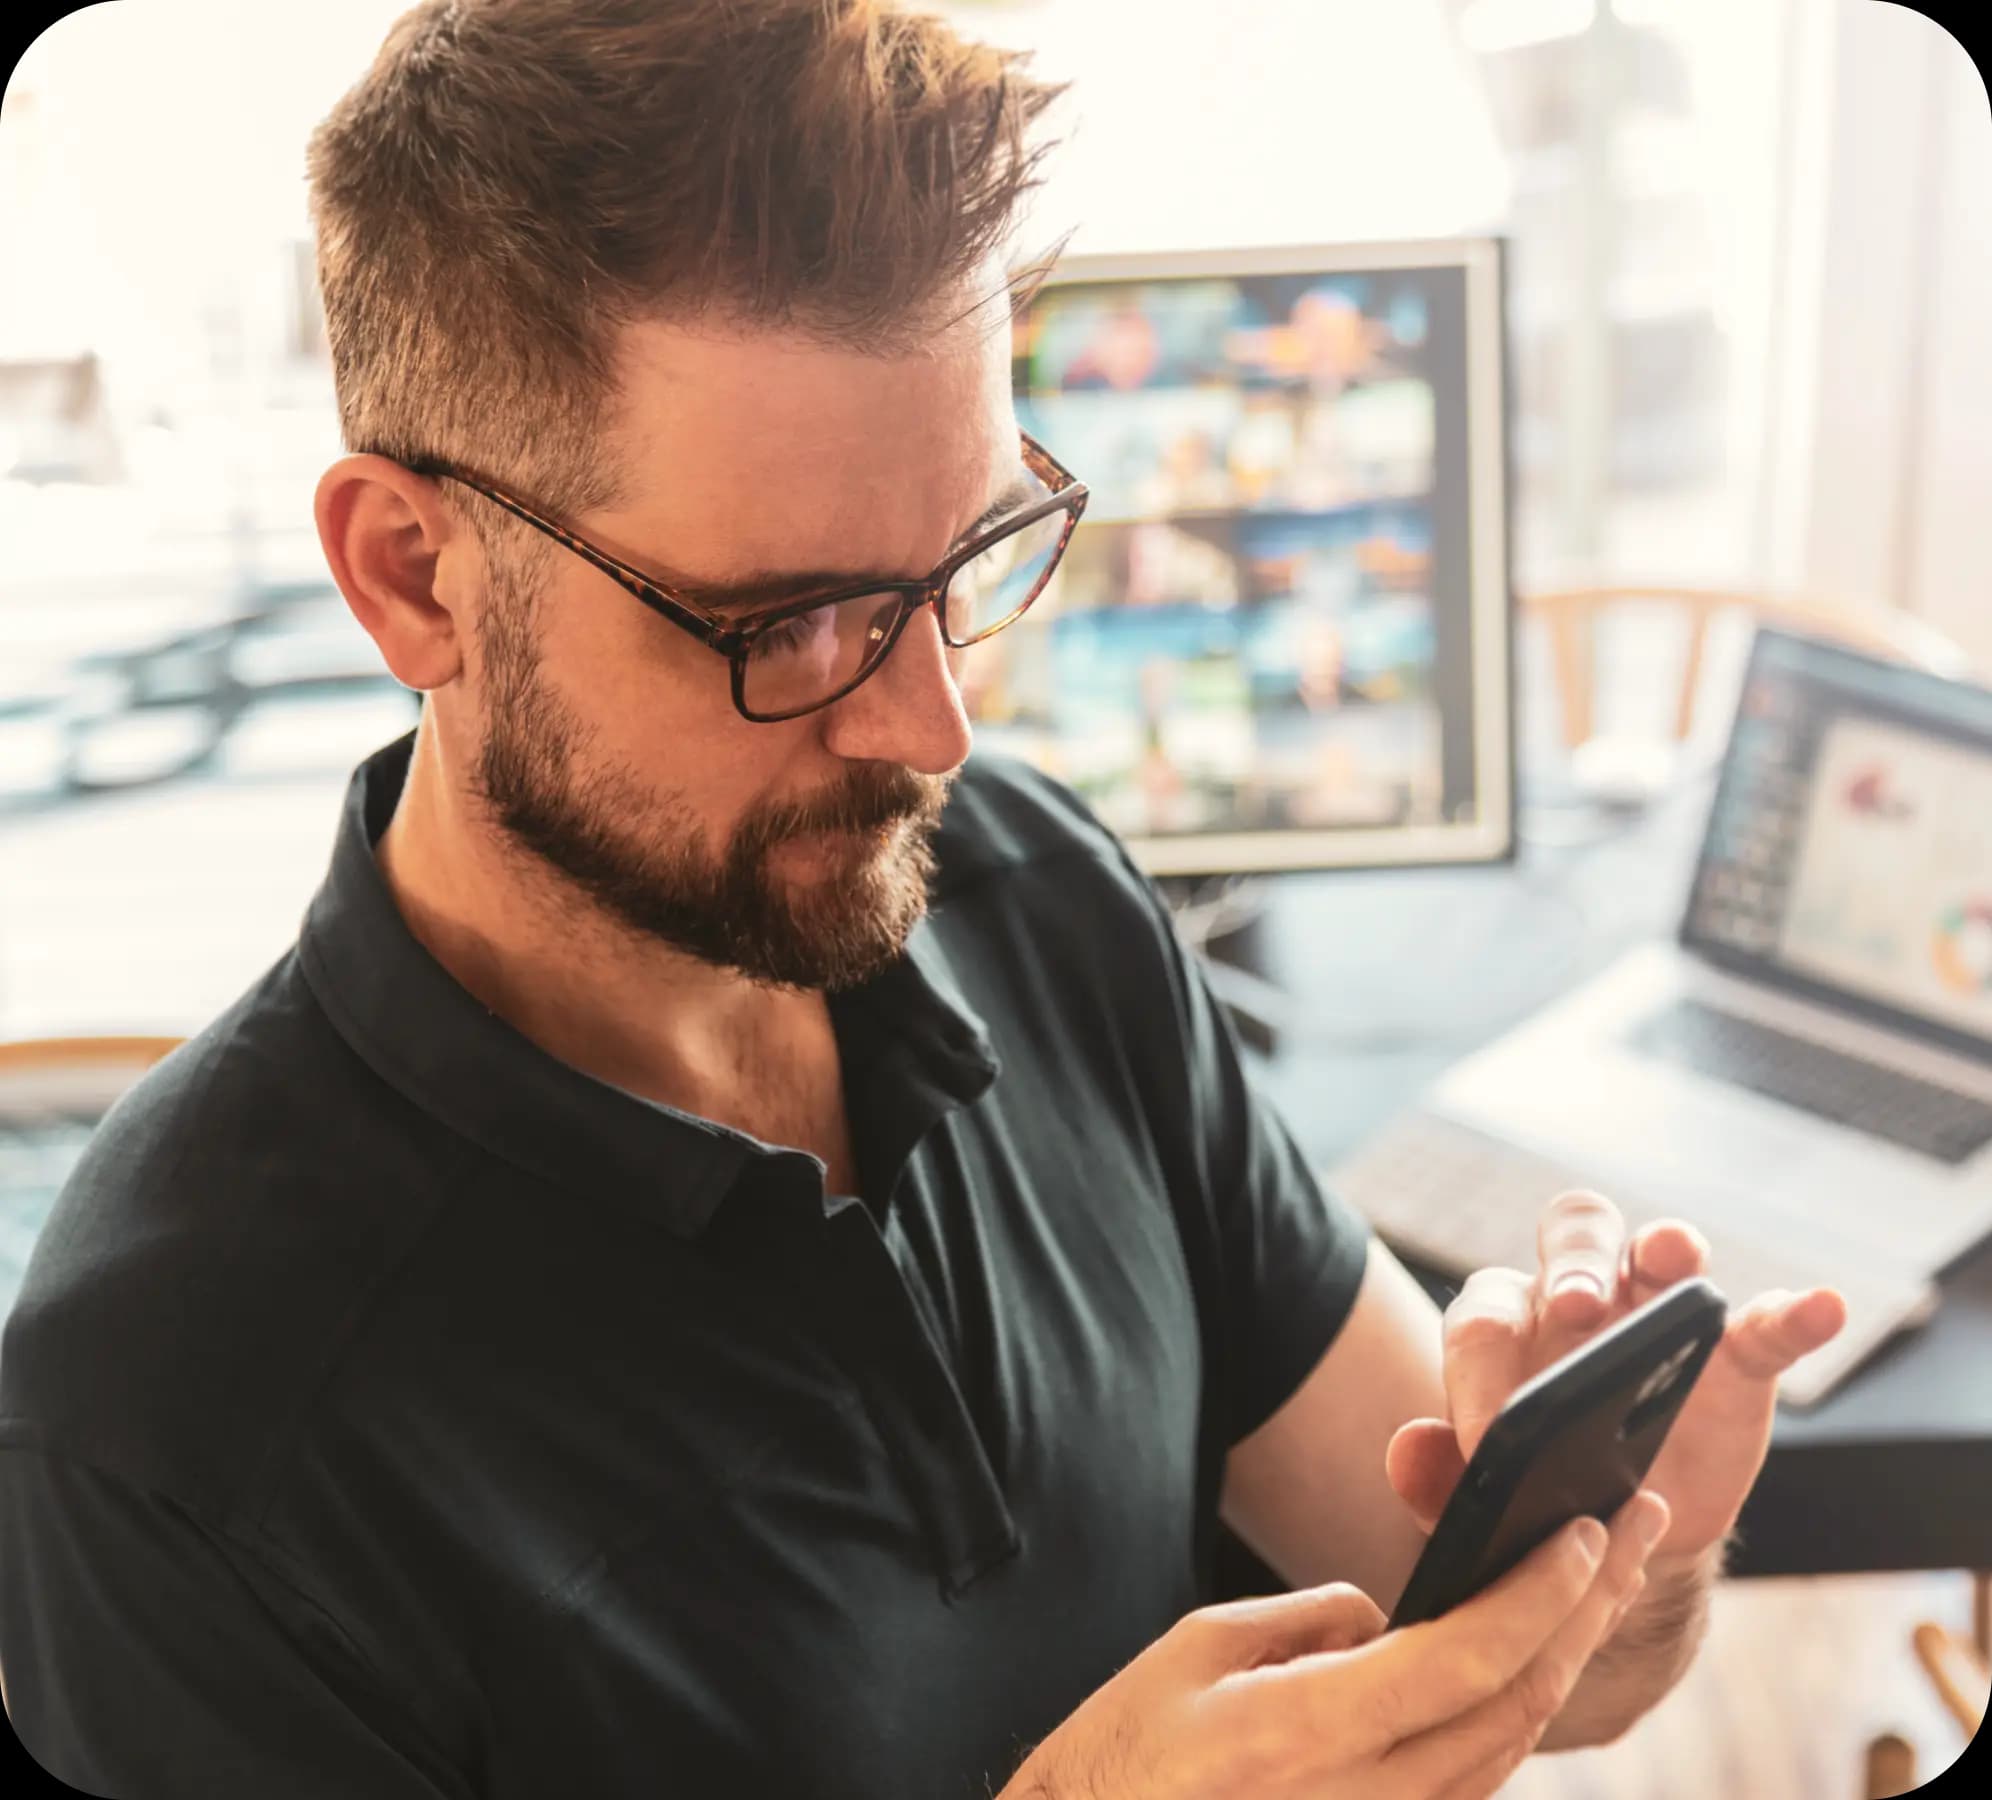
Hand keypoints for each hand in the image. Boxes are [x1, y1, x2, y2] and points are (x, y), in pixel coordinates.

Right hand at [997, 1496, 1661, 1799]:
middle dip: (1586, 1611)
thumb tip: (1386, 1617)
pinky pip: (1472, 1781)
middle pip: (1514, 1704)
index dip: (1538, 1592)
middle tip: (1634, 1532)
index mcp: (1310, 1729)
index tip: (1587, 1530)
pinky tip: (1535, 1658)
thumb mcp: (1201, 1649)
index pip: (1465, 1656)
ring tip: (1603, 1583)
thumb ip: (1311, 1622)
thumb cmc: (1125, 1749)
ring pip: (1508, 1749)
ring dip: (1565, 1659)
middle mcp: (1364, 1797)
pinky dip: (1515, 1712)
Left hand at [1385, 1192, 1849, 1560]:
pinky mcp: (1732, 1357)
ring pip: (1656, 1250)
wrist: (1620, 1542)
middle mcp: (1578, 1299)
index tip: (1493, 1431)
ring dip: (1664, 1247)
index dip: (1482, 1364)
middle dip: (1573, 1262)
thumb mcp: (1487, 1503)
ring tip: (1674, 1259)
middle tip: (1579, 1306)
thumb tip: (1407, 1448)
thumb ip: (1439, 1477)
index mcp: (1506, 1327)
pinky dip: (1794, 1310)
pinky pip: (1764, 1321)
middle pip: (1570, 1236)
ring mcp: (1658, 1319)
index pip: (1483, 1315)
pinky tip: (1818, 1306)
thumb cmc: (1536, 1499)